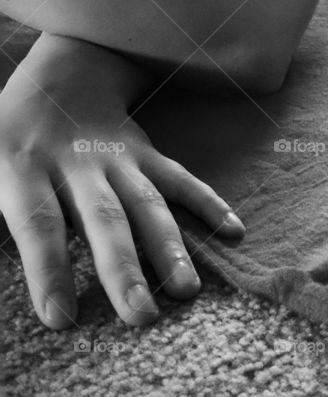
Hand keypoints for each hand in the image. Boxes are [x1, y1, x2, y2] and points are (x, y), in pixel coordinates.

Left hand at [0, 36, 244, 330]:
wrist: (60, 77)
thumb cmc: (10, 136)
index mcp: (23, 168)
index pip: (38, 223)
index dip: (48, 270)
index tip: (61, 319)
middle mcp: (76, 164)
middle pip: (103, 218)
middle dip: (123, 267)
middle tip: (140, 315)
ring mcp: (117, 158)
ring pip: (146, 203)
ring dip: (169, 247)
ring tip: (187, 290)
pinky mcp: (147, 154)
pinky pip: (180, 179)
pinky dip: (209, 203)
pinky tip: (234, 231)